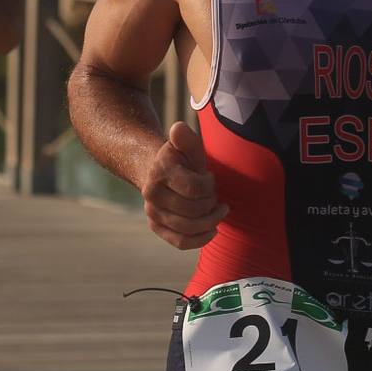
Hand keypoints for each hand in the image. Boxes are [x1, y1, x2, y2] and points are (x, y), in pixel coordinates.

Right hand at [140, 121, 227, 249]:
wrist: (154, 169)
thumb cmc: (178, 158)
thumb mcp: (185, 145)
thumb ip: (187, 138)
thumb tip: (178, 128)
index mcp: (161, 171)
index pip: (195, 188)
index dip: (209, 185)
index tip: (209, 178)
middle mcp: (152, 194)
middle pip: (194, 210)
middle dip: (210, 203)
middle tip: (214, 195)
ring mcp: (152, 212)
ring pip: (188, 228)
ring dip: (211, 221)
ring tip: (219, 211)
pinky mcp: (155, 226)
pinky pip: (180, 242)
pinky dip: (200, 239)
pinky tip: (212, 229)